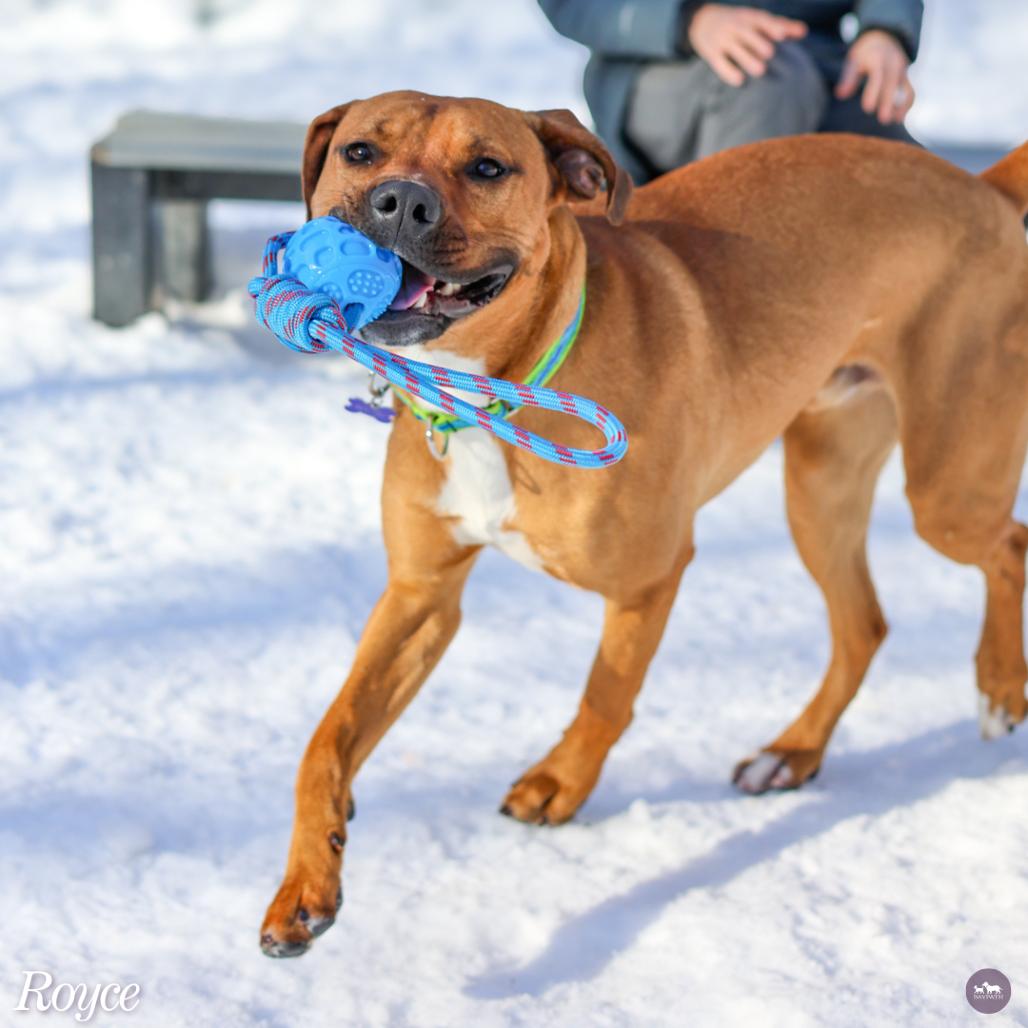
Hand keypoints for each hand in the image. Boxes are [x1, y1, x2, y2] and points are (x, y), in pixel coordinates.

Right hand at [687, 4, 807, 86]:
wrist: (701, 21)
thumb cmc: (738, 22)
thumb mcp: (755, 19)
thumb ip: (779, 26)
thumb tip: (804, 32)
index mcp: (748, 17)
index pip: (761, 20)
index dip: (771, 26)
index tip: (782, 34)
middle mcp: (735, 26)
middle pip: (747, 33)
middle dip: (757, 42)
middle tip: (769, 53)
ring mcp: (722, 39)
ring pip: (734, 49)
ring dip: (746, 59)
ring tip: (760, 70)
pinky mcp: (711, 53)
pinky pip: (719, 63)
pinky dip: (728, 72)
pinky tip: (739, 81)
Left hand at [835, 29, 913, 123]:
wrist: (885, 37)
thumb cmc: (865, 53)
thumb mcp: (854, 60)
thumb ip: (849, 78)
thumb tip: (840, 94)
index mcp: (879, 58)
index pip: (878, 75)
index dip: (874, 91)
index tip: (868, 108)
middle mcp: (894, 64)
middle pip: (893, 84)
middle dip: (889, 102)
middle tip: (884, 120)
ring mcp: (903, 71)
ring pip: (906, 87)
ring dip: (903, 105)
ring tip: (896, 120)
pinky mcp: (907, 78)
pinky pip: (910, 91)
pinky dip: (907, 104)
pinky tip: (900, 118)